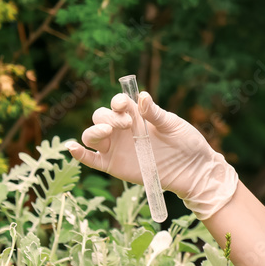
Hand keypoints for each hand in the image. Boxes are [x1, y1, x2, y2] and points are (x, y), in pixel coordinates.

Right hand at [65, 91, 237, 219]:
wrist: (193, 169)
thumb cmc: (186, 142)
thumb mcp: (172, 125)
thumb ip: (155, 113)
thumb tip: (142, 96)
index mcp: (136, 115)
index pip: (118, 104)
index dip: (117, 102)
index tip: (124, 105)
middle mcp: (122, 130)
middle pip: (100, 118)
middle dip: (107, 117)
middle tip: (125, 124)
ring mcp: (115, 148)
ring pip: (91, 136)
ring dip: (93, 131)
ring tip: (108, 132)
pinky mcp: (113, 165)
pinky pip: (91, 160)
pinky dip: (79, 154)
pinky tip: (72, 148)